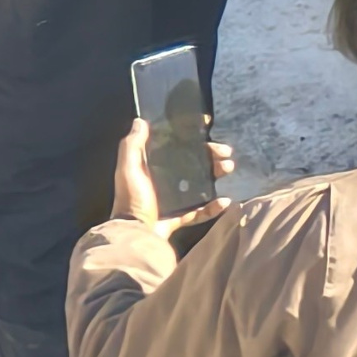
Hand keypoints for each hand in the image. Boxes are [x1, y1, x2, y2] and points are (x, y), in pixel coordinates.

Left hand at [111, 117, 232, 237]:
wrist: (134, 235)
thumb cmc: (132, 199)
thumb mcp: (128, 169)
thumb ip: (132, 146)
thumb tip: (140, 121)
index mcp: (152, 168)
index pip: (175, 147)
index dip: (191, 138)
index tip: (206, 127)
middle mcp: (164, 181)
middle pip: (193, 164)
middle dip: (211, 155)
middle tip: (225, 153)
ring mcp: (173, 200)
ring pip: (200, 184)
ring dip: (215, 174)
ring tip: (228, 169)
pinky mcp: (178, 217)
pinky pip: (200, 211)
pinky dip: (213, 207)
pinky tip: (225, 201)